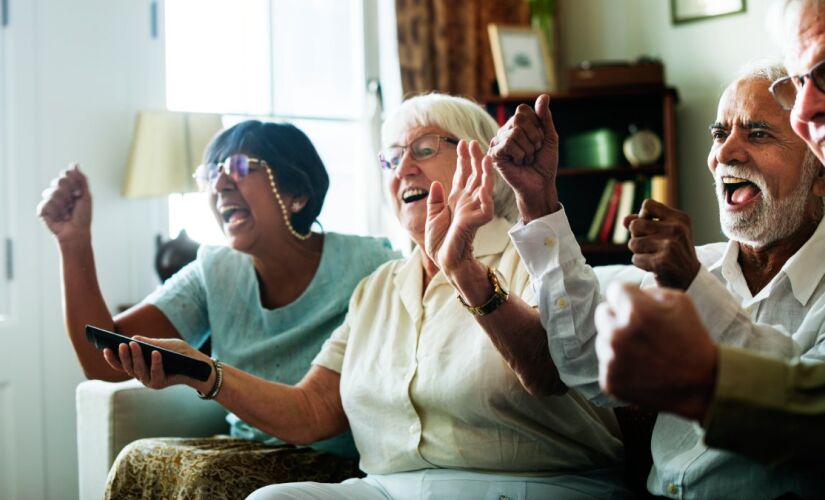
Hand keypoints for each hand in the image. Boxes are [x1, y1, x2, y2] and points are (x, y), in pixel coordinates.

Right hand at [36, 164, 92, 244]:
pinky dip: (56, 211)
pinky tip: (59, 217)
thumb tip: (74, 164)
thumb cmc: (83, 216)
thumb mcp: (86, 196)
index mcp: (68, 188)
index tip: (79, 193)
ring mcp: (49, 201)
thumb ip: (81, 179)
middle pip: (58, 181)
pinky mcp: (42, 210)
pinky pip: (46, 204)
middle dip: (69, 193)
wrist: (77, 231)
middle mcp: (57, 192)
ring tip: (67, 212)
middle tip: (73, 203)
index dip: (73, 182)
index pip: (66, 174)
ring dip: (63, 204)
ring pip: (52, 193)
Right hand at [102, 336, 213, 391]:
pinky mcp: (158, 384)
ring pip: (138, 370)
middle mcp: (141, 374)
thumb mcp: (166, 344)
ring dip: (136, 357)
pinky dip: (155, 362)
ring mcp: (148, 380)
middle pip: (128, 366)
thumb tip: (134, 338)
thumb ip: (151, 342)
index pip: (121, 363)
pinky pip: (155, 373)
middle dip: (124, 355)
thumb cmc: (180, 353)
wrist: (196, 366)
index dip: (112, 358)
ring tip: (134, 344)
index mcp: (139, 365)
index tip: (105, 348)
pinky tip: (155, 353)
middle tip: (122, 344)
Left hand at [424, 140, 493, 275]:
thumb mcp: (432, 217)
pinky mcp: (478, 220)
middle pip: (473, 176)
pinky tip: (486, 180)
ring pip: (483, 186)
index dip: (462, 160)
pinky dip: (486, 193)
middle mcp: (467, 202)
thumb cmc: (440, 242)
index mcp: (456, 200)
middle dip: (473, 159)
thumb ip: (435, 200)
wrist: (445, 260)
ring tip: (485, 156)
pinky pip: (486, 205)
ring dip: (485, 171)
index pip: (461, 175)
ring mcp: (474, 210)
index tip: (462, 144)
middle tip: (473, 142)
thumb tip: (436, 182)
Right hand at [488, 94, 559, 222]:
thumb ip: (545, 117)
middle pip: (518, 119)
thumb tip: (544, 96)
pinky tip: (519, 163)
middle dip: (534, 137)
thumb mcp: (550, 136)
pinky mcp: (494, 153)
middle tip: (535, 150)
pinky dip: (520, 155)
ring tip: (527, 158)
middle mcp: (505, 130)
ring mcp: (498, 141)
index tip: (541, 140)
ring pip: (514, 132)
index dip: (537, 125)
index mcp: (517, 124)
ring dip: (528, 149)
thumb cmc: (545, 162)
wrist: (541, 183)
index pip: (523, 110)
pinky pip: (508, 144)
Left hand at [595, 283, 717, 420]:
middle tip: (639, 329)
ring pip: (603, 339)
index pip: (613, 290)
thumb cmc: (692, 339)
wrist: (701, 383)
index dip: (628, 296)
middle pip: (602, 313)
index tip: (636, 305)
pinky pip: (606, 364)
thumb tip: (629, 293)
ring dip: (617, 342)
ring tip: (643, 352)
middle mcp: (617, 334)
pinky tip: (640, 368)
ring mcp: (611, 359)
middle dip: (618, 316)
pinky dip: (619, 365)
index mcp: (634, 311)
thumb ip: (648, 291)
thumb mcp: (680, 301)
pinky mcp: (609, 380)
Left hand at [625, 199, 699, 289]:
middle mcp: (677, 229)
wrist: (690, 278)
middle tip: (650, 246)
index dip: (642, 216)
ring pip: (633, 243)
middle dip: (637, 237)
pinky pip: (635, 259)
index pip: (648, 204)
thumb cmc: (674, 252)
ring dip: (638, 252)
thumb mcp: (665, 232)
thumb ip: (644, 223)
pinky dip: (641, 264)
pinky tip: (654, 266)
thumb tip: (625, 220)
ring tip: (653, 256)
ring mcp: (670, 245)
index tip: (648, 227)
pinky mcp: (662, 261)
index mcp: (679, 218)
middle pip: (635, 225)